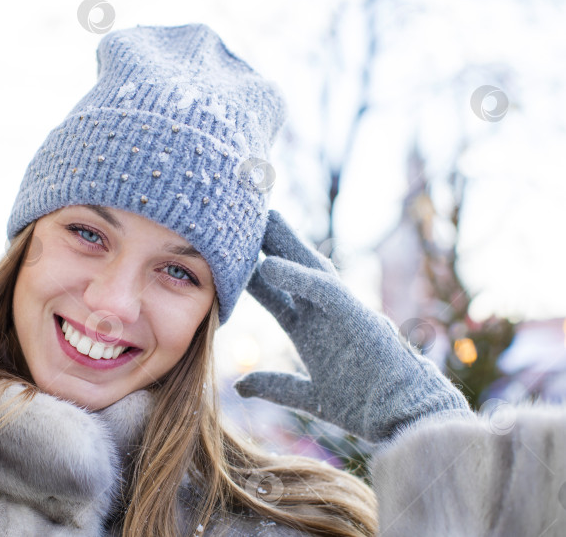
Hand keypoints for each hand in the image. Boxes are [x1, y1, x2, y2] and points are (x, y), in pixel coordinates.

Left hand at [234, 210, 472, 442]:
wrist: (409, 418)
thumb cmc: (368, 405)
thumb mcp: (310, 395)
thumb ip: (277, 386)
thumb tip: (240, 386)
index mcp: (314, 332)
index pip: (279, 298)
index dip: (256, 281)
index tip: (229, 264)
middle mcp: (326, 316)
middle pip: (295, 273)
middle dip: (273, 247)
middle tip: (247, 222)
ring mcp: (344, 312)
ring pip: (312, 269)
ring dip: (287, 244)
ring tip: (265, 218)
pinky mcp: (358, 318)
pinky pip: (325, 291)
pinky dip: (299, 277)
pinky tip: (271, 264)